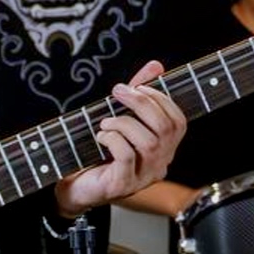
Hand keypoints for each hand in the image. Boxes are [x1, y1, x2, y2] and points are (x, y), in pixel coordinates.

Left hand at [54, 59, 186, 215]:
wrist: (75, 188)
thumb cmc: (99, 153)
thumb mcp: (121, 119)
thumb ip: (139, 94)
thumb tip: (155, 65)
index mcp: (164, 149)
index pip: (178, 122)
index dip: (161, 99)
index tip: (137, 87)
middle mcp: (160, 164)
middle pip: (165, 128)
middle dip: (141, 103)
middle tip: (118, 92)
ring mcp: (144, 177)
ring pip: (148, 142)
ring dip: (123, 123)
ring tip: (105, 122)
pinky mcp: (124, 185)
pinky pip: (126, 156)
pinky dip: (112, 139)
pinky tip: (101, 137)